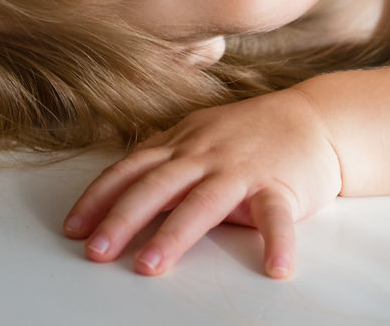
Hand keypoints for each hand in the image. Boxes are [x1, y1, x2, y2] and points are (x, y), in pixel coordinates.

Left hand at [62, 86, 341, 278]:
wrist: (315, 119)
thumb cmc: (250, 135)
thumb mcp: (199, 138)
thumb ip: (164, 163)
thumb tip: (119, 198)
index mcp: (182, 144)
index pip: (131, 169)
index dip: (99, 197)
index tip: (74, 228)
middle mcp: (206, 154)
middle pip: (157, 186)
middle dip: (122, 219)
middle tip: (97, 251)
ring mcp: (243, 169)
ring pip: (205, 202)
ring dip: (176, 234)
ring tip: (151, 265)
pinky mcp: (282, 186)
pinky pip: (278, 217)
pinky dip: (278, 243)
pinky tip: (275, 269)